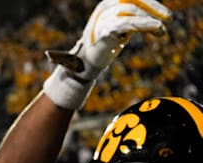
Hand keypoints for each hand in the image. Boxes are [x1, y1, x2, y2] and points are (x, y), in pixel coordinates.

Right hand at [43, 0, 169, 109]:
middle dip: (154, 8)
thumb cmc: (105, 45)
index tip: (164, 14)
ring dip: (151, 19)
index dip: (151, 3)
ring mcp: (103, 19)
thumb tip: (158, 15)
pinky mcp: (105, 32)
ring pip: (132, 10)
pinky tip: (157, 28)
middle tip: (168, 18)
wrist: (86, 64)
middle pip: (133, 0)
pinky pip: (128, 23)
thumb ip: (134, 17)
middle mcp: (104, 8)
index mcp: (107, 4)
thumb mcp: (121, 26)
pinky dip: (145, 24)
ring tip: (161, 30)